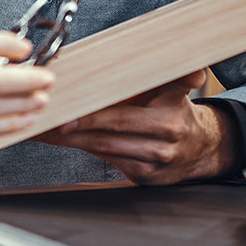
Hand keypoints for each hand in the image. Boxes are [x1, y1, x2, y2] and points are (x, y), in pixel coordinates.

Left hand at [38, 69, 237, 184]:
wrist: (202, 149)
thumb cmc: (178, 111)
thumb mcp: (178, 89)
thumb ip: (179, 75)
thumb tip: (194, 68)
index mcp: (166, 122)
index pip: (119, 118)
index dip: (89, 117)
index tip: (65, 112)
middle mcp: (157, 147)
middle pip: (104, 137)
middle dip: (70, 128)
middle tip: (44, 117)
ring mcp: (148, 165)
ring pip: (99, 150)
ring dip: (68, 140)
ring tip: (43, 127)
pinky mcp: (140, 177)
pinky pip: (103, 160)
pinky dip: (79, 148)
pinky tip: (59, 138)